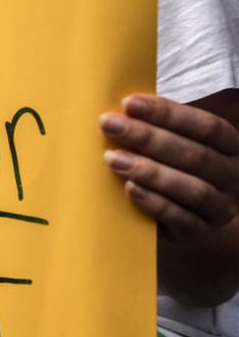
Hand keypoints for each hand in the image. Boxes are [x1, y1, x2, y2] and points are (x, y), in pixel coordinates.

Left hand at [100, 94, 238, 244]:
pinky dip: (155, 202)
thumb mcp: (174, 144)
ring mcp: (221, 208)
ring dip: (150, 171)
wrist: (186, 218)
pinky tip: (130, 189)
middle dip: (148, 137)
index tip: (129, 104)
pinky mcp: (201, 232)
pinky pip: (181, 219)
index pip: (206, 126)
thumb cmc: (174, 168)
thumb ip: (157, 127)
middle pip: (195, 155)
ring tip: (112, 159)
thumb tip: (120, 108)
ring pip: (192, 189)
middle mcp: (232, 176)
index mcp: (229, 146)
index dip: (168, 114)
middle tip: (109, 125)